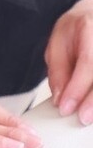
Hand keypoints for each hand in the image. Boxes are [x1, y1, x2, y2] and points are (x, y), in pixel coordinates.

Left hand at [45, 0, 92, 124]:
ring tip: (89, 116)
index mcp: (90, 28)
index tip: (65, 107)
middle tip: (80, 118)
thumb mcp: (58, 41)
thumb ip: (58, 69)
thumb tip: (59, 98)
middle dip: (92, 101)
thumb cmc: (76, 29)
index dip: (77, 89)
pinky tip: (92, 108)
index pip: (88, 63)